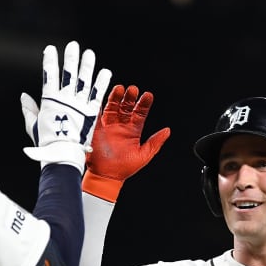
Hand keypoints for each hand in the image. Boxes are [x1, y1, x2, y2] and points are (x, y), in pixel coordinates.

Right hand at [19, 41, 111, 171]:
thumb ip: (29, 109)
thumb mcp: (33, 125)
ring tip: (89, 52)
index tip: (50, 49)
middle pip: (69, 74)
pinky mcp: (91, 112)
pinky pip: (98, 94)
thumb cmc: (46, 142)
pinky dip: (102, 82)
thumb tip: (24, 96)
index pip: (49, 75)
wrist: (62, 155)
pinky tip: (106, 71)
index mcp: (50, 100)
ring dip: (87, 65)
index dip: (49, 61)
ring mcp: (79, 105)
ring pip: (84, 80)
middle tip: (73, 45)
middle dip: (70, 58)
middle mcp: (65, 99)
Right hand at [84, 84, 170, 200]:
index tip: (148, 95)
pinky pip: (99, 113)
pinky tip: (104, 95)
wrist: (106, 176)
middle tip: (133, 89)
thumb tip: (167, 131)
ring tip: (120, 89)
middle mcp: (122, 126)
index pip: (141, 113)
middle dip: (130, 97)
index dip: (144, 104)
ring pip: (114, 107)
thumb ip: (155, 142)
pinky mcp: (98, 127)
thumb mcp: (144, 155)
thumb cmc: (125, 168)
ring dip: (117, 97)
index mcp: (134, 130)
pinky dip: (101, 104)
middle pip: (127, 107)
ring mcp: (110, 125)